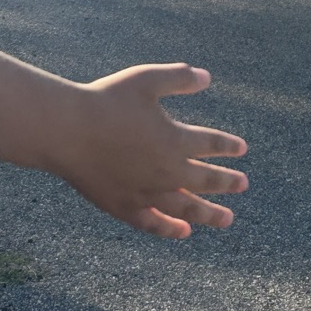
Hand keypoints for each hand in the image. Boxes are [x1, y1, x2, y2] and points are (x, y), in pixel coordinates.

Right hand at [56, 64, 247, 238]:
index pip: (210, 144)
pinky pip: (154, 224)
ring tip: (227, 219)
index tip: (241, 149)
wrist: (68, 130)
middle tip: (243, 185)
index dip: (227, 146)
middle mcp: (166, 171)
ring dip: (209, 214)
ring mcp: (146, 193)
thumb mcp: (147, 79)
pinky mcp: (124, 207)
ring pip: (186, 208)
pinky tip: (183, 232)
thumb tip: (206, 77)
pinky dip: (171, 229)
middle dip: (226, 183)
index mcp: (174, 139)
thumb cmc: (107, 100)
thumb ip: (178, 78)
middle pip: (205, 180)